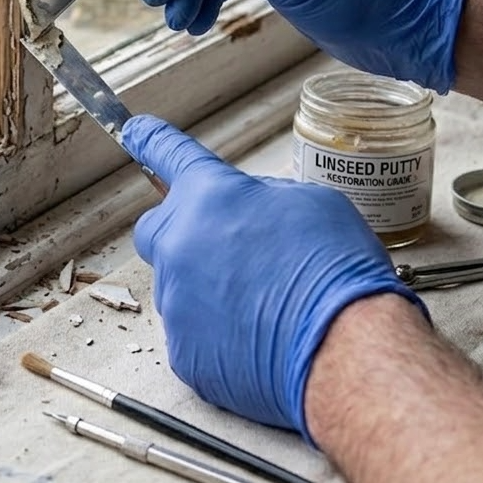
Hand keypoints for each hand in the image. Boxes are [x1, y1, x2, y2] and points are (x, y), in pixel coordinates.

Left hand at [123, 115, 427, 437]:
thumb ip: (262, 197)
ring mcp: (177, 299)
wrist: (346, 350)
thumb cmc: (336, 271)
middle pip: (157, 228)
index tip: (136, 132)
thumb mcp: (310, 201)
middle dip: (182, 232)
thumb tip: (248, 210)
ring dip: (206, 288)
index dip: (150, 140)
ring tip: (261, 305)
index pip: (167, 153)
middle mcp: (180, 242)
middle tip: (226, 249)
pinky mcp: (184, 350)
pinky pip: (191, 333)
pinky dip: (217, 334)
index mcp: (209, 195)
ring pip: (177, 285)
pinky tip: (257, 338)